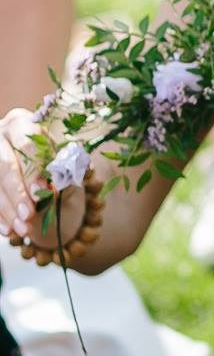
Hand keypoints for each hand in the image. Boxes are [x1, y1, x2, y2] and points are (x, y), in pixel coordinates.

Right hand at [0, 110, 84, 251]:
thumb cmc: (55, 168)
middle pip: (4, 164)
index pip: (26, 144)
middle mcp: (0, 135)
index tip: (42, 192)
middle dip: (17, 193)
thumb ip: (63, 175)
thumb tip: (56, 188)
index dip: (33, 169)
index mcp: (23, 124)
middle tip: (30, 215)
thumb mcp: (65, 170)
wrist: (39, 177)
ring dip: (8, 209)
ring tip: (24, 229)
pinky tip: (8, 231)